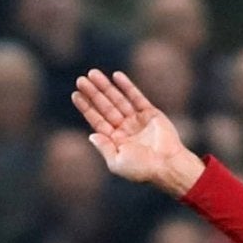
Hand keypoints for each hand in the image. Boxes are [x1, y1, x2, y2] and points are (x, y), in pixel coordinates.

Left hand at [72, 69, 203, 197]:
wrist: (168, 165)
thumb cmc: (142, 169)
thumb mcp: (117, 162)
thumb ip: (104, 148)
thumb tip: (91, 135)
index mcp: (116, 141)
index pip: (97, 121)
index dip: (86, 107)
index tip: (75, 94)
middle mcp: (125, 129)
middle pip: (105, 107)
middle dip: (93, 93)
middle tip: (80, 79)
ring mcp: (137, 120)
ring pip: (118, 99)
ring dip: (106, 87)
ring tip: (92, 73)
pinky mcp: (151, 113)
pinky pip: (136, 97)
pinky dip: (127, 86)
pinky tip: (116, 76)